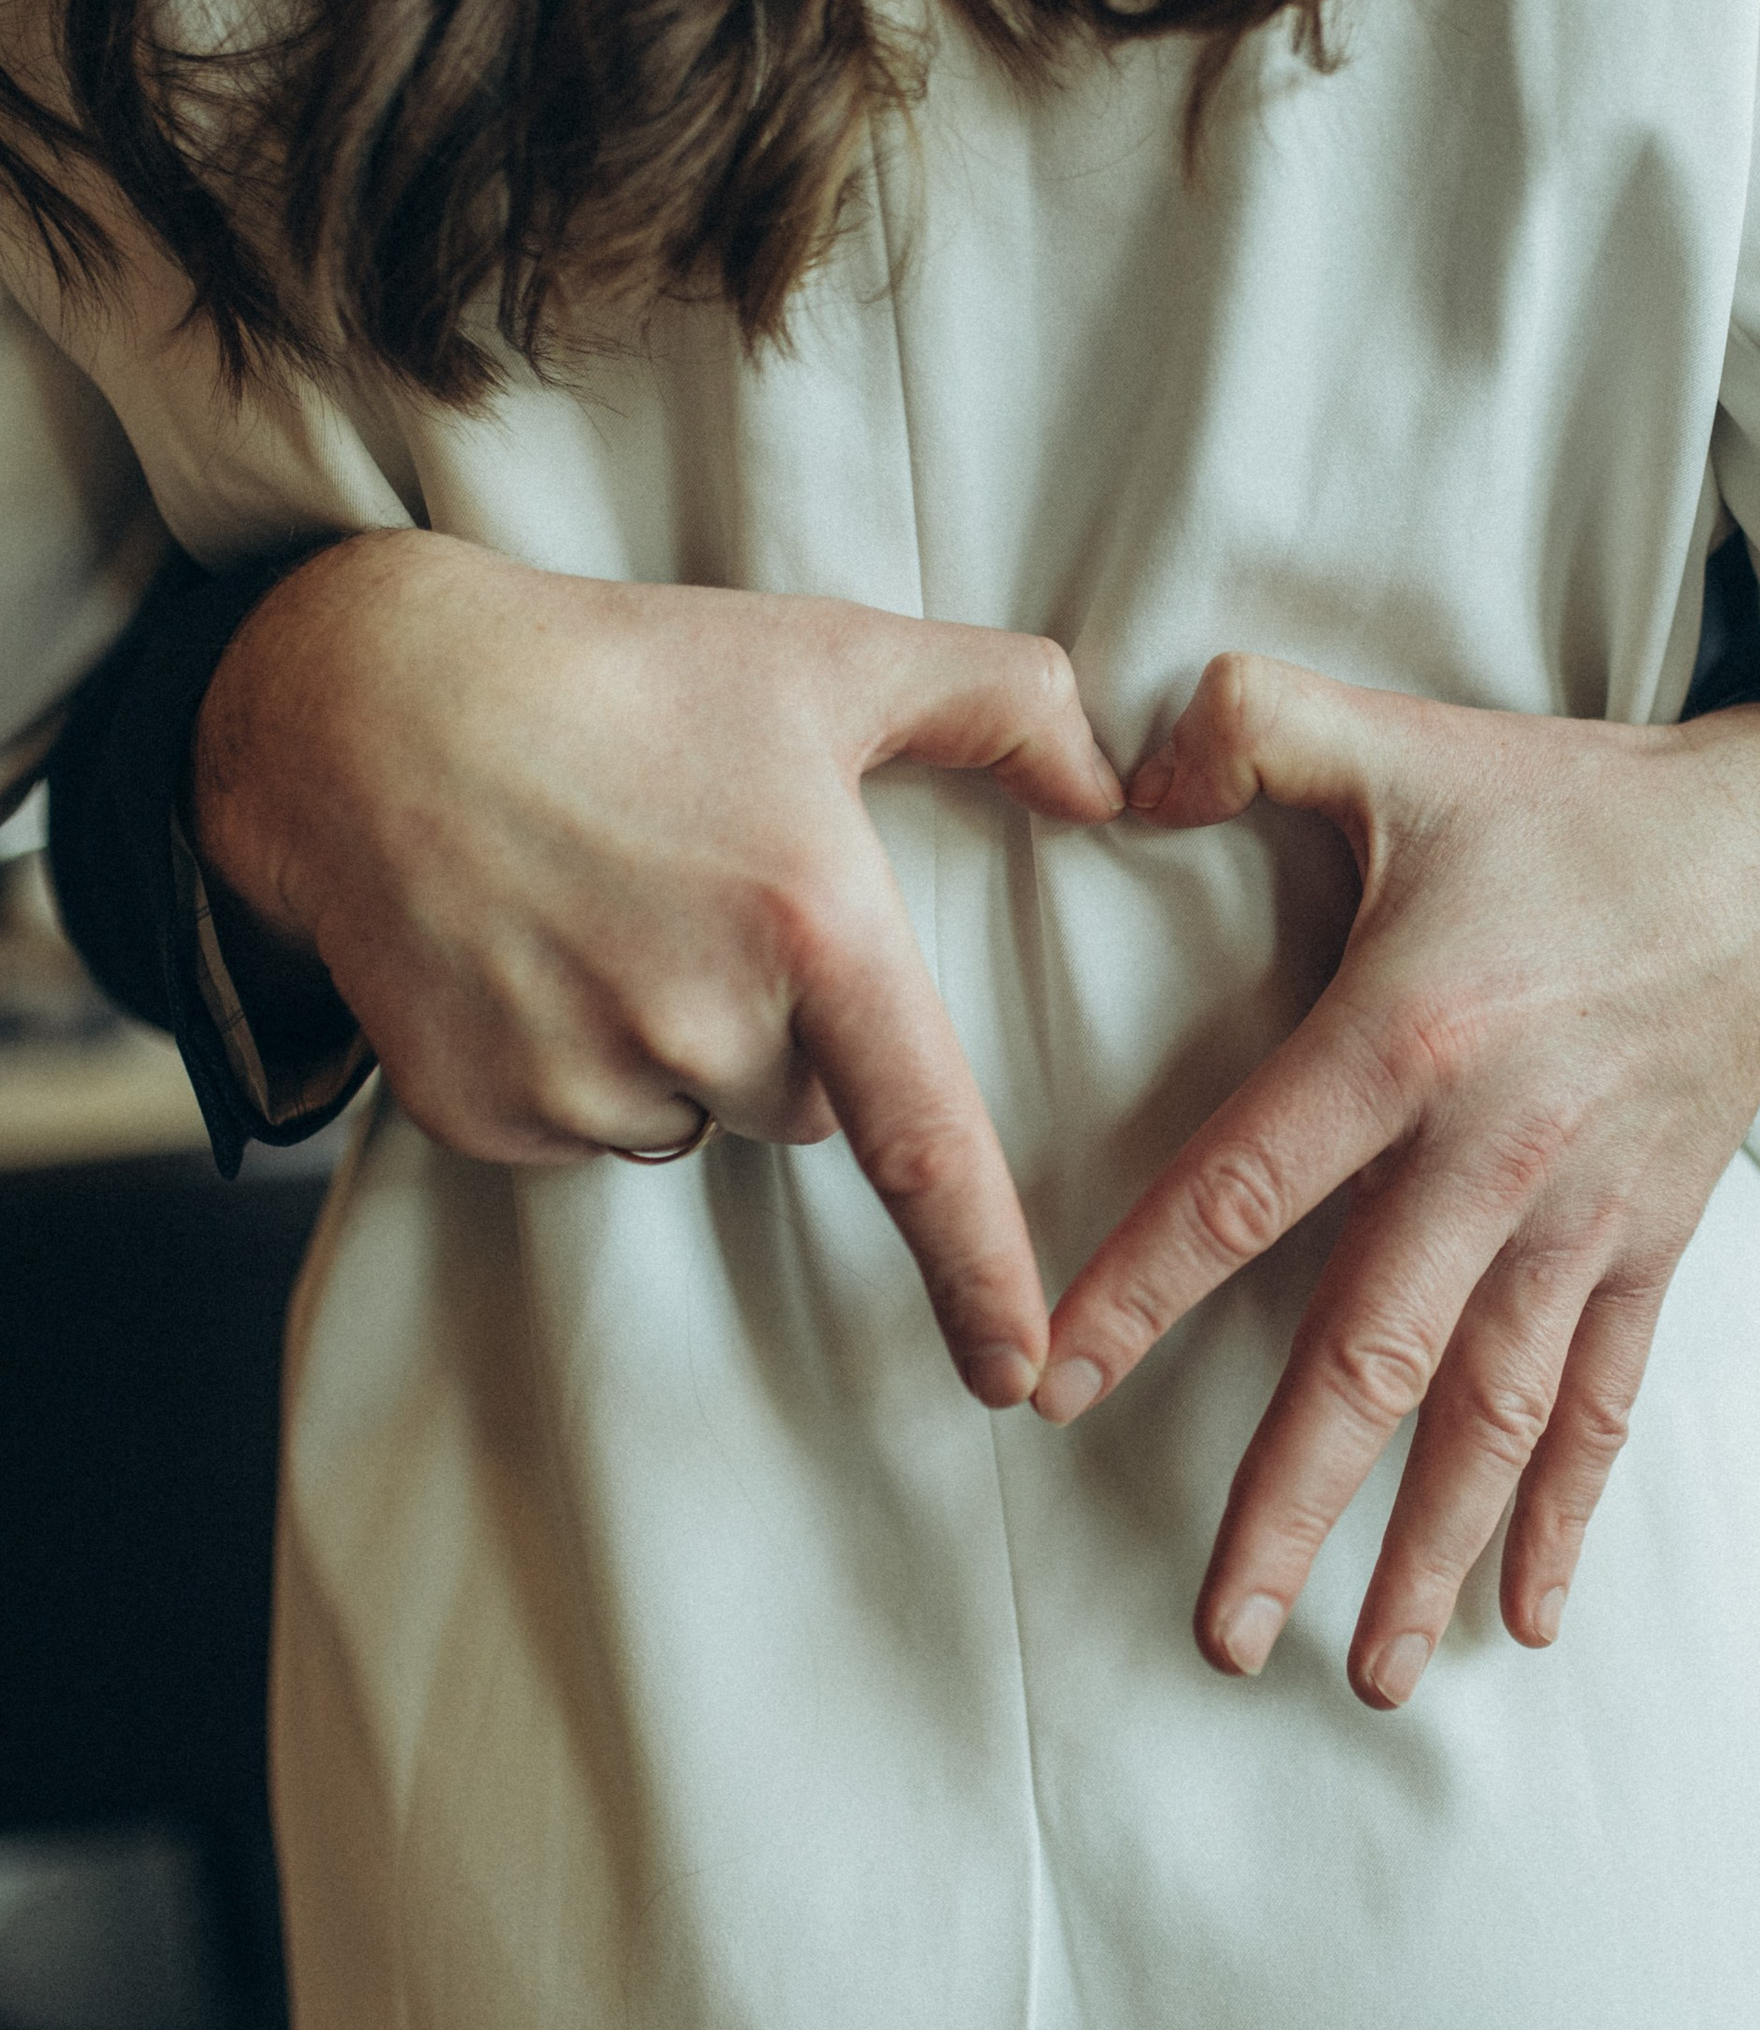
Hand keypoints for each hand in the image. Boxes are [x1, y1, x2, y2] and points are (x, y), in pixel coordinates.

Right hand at [192, 532, 1121, 1401]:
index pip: (921, 1141)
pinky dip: (574, 1066)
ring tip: (606, 913)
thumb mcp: (829, 654)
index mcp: (809, 927)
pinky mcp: (483, 1112)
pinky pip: (581, 1131)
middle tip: (701, 900)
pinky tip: (534, 954)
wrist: (374, 707)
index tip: (1021, 1375)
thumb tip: (1114, 783)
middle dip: (782, 1036)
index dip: (979, 1271)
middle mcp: (699, 1023)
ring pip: (690, 1121)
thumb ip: (1002, 701)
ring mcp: (581, 1076)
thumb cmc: (625, 671)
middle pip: (802, 1106)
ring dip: (674, 1051)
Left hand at [1035, 660, 1759, 1701]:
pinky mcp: (1650, 1246)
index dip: (1143, 1290)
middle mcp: (1498, 1152)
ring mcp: (1583, 1217)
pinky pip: (1604, 1405)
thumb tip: (1116, 768)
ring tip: (1364, 1675)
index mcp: (1412, 1035)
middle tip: (1219, 1635)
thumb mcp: (1405, 736)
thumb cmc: (1568, 804)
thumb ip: (1249, 725)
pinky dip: (1565, 1517)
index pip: (1249, 1184)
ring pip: (1494, 1416)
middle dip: (1291, 1505)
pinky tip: (1527, 1625)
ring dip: (1427, 1553)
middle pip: (1375, 1358)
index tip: (1052, 1392)